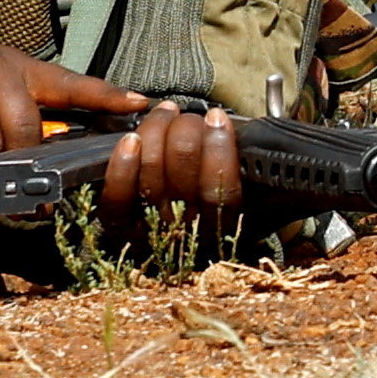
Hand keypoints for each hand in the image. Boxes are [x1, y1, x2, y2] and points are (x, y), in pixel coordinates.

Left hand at [91, 100, 243, 217]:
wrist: (175, 265)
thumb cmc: (215, 218)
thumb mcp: (254, 208)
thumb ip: (258, 184)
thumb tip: (256, 145)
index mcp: (222, 229)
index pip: (223, 191)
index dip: (219, 148)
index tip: (217, 118)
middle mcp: (186, 231)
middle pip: (183, 172)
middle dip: (186, 130)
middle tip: (190, 118)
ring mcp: (150, 228)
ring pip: (151, 171)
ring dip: (156, 130)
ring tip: (166, 112)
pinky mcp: (120, 225)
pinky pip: (118, 195)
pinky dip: (123, 164)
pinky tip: (131, 139)